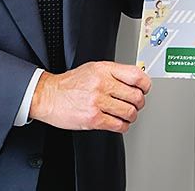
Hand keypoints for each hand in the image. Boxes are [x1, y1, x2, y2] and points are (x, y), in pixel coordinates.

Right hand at [30, 61, 151, 133]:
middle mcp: (102, 84)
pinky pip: (118, 125)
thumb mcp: (93, 69)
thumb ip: (113, 73)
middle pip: (136, 96)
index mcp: (104, 70)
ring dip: (131, 116)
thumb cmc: (70, 84)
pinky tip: (118, 123)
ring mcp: (98, 102)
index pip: (136, 76)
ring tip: (126, 115)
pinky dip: (122, 126)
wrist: (48, 96)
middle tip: (134, 105)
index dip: (145, 85)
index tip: (144, 89)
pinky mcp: (93, 119)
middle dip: (139, 103)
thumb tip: (135, 80)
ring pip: (129, 112)